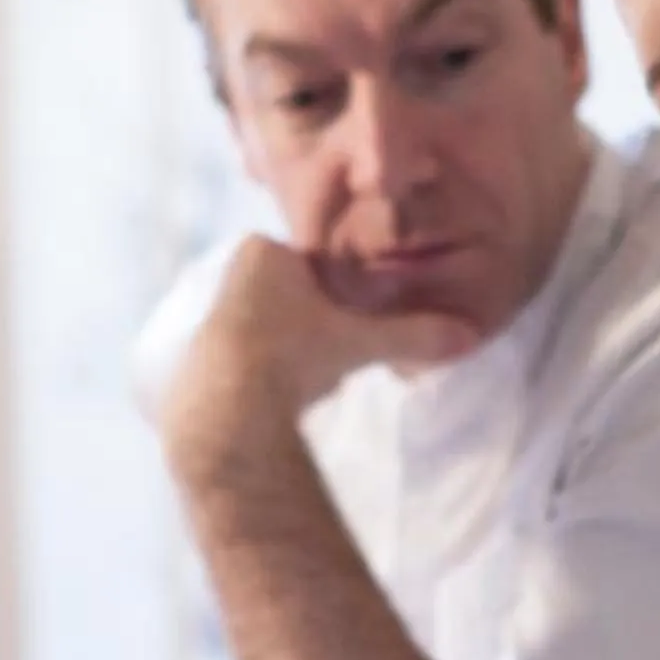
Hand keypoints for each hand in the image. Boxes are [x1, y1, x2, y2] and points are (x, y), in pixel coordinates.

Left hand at [156, 236, 478, 469]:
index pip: (314, 269)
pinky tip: (269, 396)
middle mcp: (228, 271)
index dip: (333, 301)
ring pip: (262, 324)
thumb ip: (414, 334)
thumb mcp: (362, 343)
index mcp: (265, 251)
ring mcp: (204, 309)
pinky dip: (254, 369)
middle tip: (320, 360)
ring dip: (281, 348)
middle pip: (287, 296)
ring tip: (298, 383)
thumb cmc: (294, 358)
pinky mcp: (187, 350)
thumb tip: (471, 334)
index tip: (339, 333)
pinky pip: (236, 352)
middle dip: (306, 324)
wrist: (229, 408)